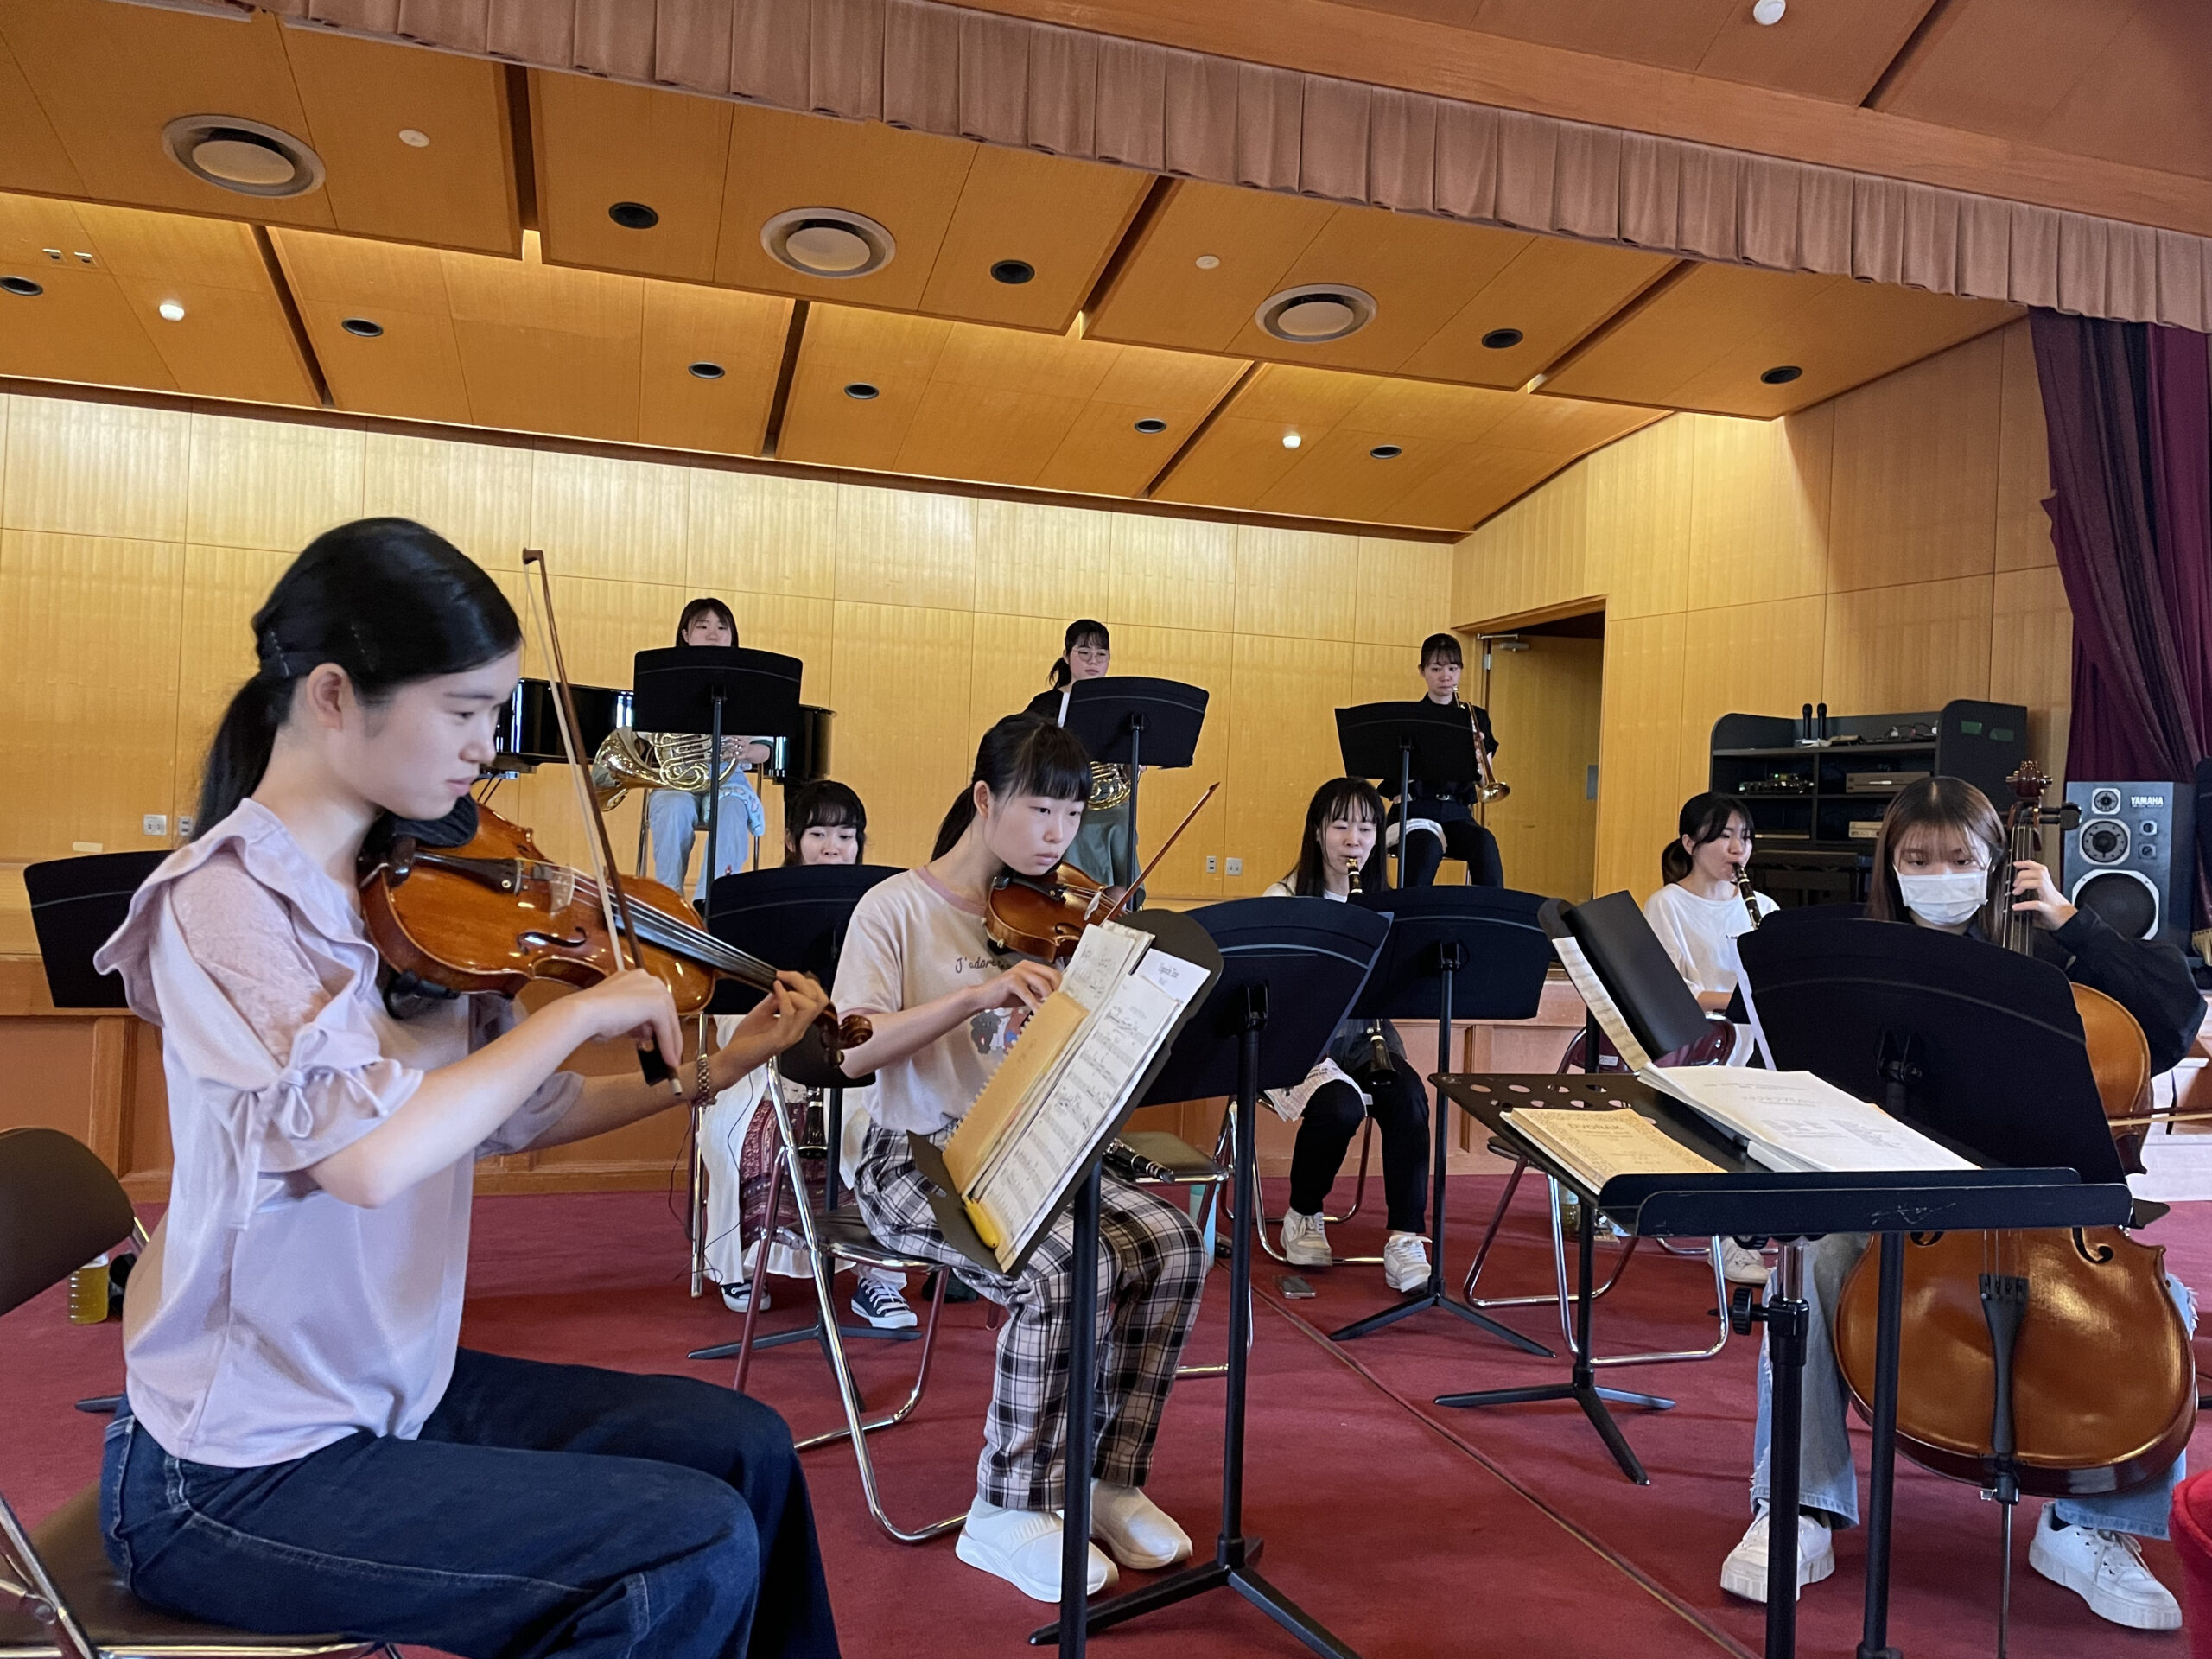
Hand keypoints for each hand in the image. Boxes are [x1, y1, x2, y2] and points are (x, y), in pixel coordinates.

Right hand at [564, 970, 682, 1071]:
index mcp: (634, 978)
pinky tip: (668, 1059)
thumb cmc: (590, 1016)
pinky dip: (668, 1046)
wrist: (583, 1014)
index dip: (659, 1023)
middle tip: (669, 1051)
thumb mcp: (617, 1015)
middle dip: (668, 1033)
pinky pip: (666, 1029)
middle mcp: (646, 979)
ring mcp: (653, 989)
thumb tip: (645, 1033)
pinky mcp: (657, 1003)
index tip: (660, 1038)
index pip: (654, 1002)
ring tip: (669, 1059)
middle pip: (666, 1009)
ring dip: (671, 1042)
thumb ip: (633, 1019)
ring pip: (669, 1020)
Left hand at [732, 971, 831, 1054]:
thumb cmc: (746, 1042)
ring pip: (810, 1007)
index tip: (788, 975)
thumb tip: (782, 985)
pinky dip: (783, 997)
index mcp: (796, 1024)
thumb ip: (774, 1000)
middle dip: (804, 982)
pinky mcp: (778, 1039)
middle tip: (786, 977)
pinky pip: (789, 1014)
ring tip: (780, 986)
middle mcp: (797, 1030)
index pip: (818, 1000)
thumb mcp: (762, 1013)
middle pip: (819, 1001)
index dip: (806, 983)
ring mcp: (790, 1035)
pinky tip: (775, 990)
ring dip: (796, 990)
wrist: (733, 1060)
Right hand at [975, 960, 1060, 1014]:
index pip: (1054, 973)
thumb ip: (1040, 994)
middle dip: (1058, 991)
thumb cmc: (1006, 995)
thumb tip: (1058, 1002)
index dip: (1062, 986)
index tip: (1068, 999)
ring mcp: (1019, 972)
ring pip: (1042, 983)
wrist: (984, 996)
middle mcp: (1026, 966)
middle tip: (1061, 1006)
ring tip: (1051, 1010)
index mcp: (1032, 966)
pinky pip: (1028, 994)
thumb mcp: (1027, 993)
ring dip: (1049, 999)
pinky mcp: (1011, 981)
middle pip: (1052, 975)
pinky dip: (1034, 1004)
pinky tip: (1038, 1013)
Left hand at [2009, 859, 2075, 930]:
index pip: (2038, 867)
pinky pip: (2037, 904)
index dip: (2026, 863)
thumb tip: (2018, 883)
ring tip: (2015, 892)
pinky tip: (2016, 907)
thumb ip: (2035, 886)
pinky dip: (2025, 905)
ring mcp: (2050, 898)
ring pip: (2038, 883)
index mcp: (2048, 884)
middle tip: (2015, 884)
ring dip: (2023, 885)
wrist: (2069, 919)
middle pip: (2037, 872)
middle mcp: (2049, 888)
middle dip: (2022, 875)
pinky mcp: (2049, 909)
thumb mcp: (2044, 893)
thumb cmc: (2056, 907)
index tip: (2016, 864)